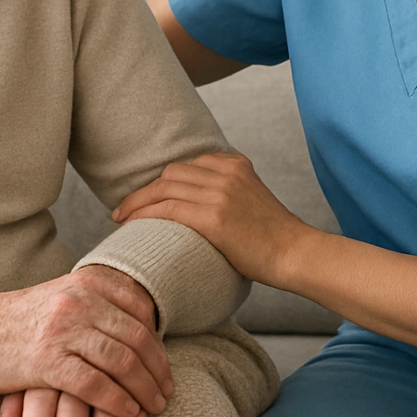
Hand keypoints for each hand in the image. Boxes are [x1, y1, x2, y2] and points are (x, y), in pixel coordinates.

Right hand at [0, 265, 171, 416]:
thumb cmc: (17, 321)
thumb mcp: (62, 298)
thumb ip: (98, 305)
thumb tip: (144, 329)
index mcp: (87, 281)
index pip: (141, 312)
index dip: (159, 344)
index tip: (165, 369)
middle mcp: (78, 299)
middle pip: (136, 338)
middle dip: (157, 371)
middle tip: (165, 394)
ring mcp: (62, 328)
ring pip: (121, 362)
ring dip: (143, 390)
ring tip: (151, 408)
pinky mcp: (45, 359)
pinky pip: (94, 384)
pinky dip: (116, 402)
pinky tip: (126, 413)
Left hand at [112, 153, 310, 284]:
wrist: (294, 253)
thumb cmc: (271, 237)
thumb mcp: (250, 199)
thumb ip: (226, 192)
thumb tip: (193, 206)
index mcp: (235, 164)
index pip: (186, 165)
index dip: (161, 181)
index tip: (146, 197)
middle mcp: (226, 172)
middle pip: (171, 173)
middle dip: (145, 190)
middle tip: (127, 209)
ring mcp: (220, 192)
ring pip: (164, 189)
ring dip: (137, 203)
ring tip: (122, 218)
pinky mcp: (214, 217)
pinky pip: (167, 209)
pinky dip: (144, 215)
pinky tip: (132, 225)